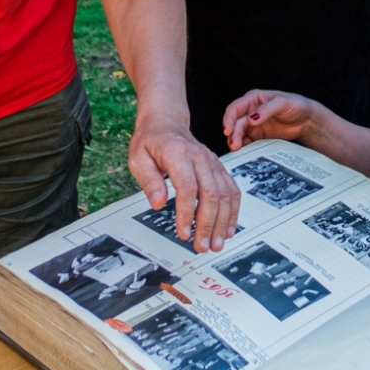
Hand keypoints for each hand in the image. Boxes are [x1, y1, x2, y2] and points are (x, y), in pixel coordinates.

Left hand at [129, 118, 239, 251]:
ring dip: (222, 222)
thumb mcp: (138, 159)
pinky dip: (232, 211)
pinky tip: (227, 229)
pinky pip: (232, 190)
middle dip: (207, 223)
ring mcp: (213, 162)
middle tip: (201, 247)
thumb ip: (149, 181)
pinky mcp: (219, 169)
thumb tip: (159, 204)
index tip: (183, 233)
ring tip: (216, 244)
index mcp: (177, 153)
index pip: (188, 186)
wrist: (167, 123)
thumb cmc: (150, 142)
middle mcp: (200, 157)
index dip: (187, 212)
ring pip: (225, 194)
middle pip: (211, 193)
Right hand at [223, 89, 319, 150]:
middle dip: (233, 134)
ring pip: (238, 133)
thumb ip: (267, 109)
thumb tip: (251, 119)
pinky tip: (244, 152)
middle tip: (235, 145)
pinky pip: (247, 141)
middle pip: (235, 123)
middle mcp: (250, 111)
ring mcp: (253, 124)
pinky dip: (244, 147)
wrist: (306, 120)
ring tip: (237, 150)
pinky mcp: (258, 136)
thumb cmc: (296, 105)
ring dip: (236, 141)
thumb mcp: (283, 103)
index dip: (229, 119)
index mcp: (253, 99)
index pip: (235, 108)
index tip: (227, 130)